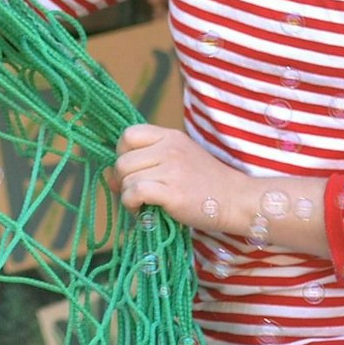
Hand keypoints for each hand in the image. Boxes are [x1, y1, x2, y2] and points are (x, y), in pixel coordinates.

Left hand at [106, 124, 240, 231]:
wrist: (236, 200)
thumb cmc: (205, 184)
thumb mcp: (177, 161)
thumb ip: (146, 162)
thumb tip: (107, 175)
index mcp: (170, 136)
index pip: (128, 134)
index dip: (122, 154)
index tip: (132, 171)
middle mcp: (169, 148)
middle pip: (122, 160)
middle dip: (122, 180)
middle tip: (135, 194)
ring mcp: (171, 168)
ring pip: (126, 178)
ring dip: (128, 195)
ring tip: (143, 204)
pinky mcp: (172, 191)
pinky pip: (135, 192)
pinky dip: (132, 204)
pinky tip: (143, 210)